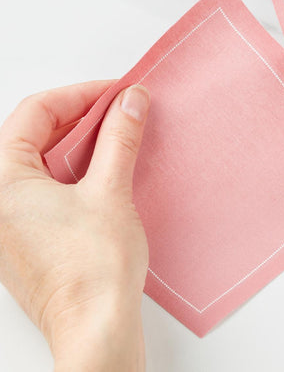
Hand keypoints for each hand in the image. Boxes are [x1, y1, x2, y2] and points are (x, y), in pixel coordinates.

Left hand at [0, 81, 150, 370]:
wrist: (96, 330)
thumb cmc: (94, 269)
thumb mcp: (110, 191)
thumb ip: (119, 138)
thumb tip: (131, 101)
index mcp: (3, 182)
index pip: (35, 113)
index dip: (80, 94)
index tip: (115, 92)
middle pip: (35, 133)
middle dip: (81, 115)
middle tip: (120, 108)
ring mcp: (12, 219)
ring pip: (43, 159)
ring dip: (81, 140)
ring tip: (118, 133)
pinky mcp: (30, 235)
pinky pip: (48, 184)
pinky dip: (76, 167)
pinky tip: (106, 166)